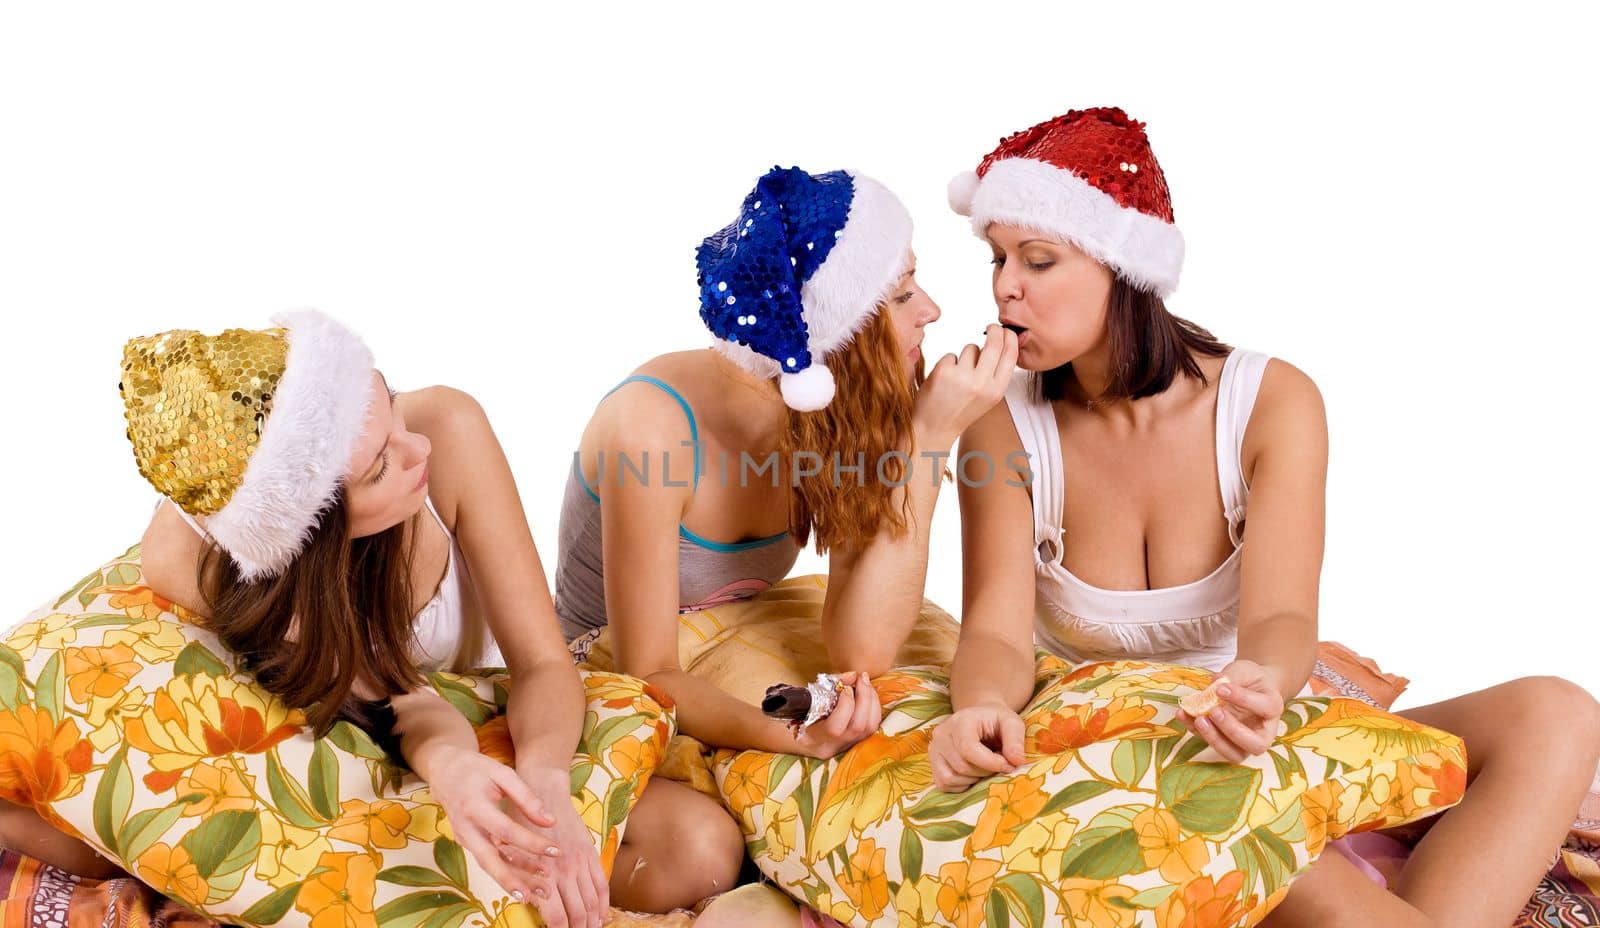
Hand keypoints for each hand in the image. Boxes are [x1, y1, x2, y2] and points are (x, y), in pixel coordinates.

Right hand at [423, 748, 557, 903]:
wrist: (445, 771)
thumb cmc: (477, 769)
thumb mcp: (503, 774)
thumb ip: (526, 797)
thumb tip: (550, 821)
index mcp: (474, 807)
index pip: (506, 831)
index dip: (531, 843)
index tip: (556, 850)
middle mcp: (466, 828)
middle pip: (490, 860)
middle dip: (515, 880)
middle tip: (541, 893)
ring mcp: (464, 838)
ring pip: (489, 866)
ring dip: (513, 881)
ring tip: (540, 893)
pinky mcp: (468, 843)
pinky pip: (488, 861)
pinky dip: (507, 872)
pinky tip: (527, 882)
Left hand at [509, 768, 608, 927]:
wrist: (542, 790)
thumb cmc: (519, 821)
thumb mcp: (510, 851)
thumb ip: (520, 878)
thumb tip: (530, 902)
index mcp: (543, 874)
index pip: (556, 915)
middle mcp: (564, 871)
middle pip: (578, 912)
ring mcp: (580, 862)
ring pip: (592, 901)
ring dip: (592, 921)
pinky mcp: (589, 852)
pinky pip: (601, 883)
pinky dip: (603, 902)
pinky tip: (602, 915)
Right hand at [791, 672, 882, 758]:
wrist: (804, 733)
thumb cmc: (804, 712)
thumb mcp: (811, 697)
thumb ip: (832, 684)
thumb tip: (853, 676)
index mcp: (812, 738)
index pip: (835, 728)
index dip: (845, 705)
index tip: (846, 687)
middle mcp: (831, 747)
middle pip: (857, 726)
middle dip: (864, 698)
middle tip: (861, 679)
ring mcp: (845, 747)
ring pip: (869, 728)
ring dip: (872, 701)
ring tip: (866, 684)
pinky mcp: (856, 743)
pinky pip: (872, 727)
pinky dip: (874, 708)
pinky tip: (869, 695)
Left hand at [912, 324, 1018, 449]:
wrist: (934, 429)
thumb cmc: (961, 410)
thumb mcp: (987, 397)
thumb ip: (996, 374)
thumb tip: (1003, 343)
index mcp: (996, 391)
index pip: (1011, 355)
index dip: (1010, 338)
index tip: (1007, 330)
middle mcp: (982, 384)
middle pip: (993, 344)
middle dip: (994, 330)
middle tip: (991, 327)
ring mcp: (962, 377)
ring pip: (971, 348)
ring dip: (965, 356)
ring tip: (957, 377)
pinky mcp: (943, 372)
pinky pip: (951, 356)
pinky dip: (947, 364)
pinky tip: (943, 382)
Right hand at [928, 705, 1025, 790]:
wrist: (980, 719)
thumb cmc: (996, 721)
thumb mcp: (1011, 723)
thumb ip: (1015, 740)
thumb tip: (1017, 761)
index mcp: (960, 721)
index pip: (968, 749)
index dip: (990, 763)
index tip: (1008, 766)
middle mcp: (941, 735)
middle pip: (962, 766)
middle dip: (986, 772)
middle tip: (999, 766)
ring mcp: (934, 750)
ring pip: (951, 778)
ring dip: (974, 779)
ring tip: (985, 767)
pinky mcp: (933, 765)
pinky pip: (945, 784)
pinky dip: (962, 784)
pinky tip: (973, 773)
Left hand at [1177, 660, 1286, 761]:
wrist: (1249, 687)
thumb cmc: (1251, 679)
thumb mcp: (1246, 670)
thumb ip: (1234, 675)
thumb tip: (1215, 682)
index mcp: (1273, 708)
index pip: (1265, 708)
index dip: (1243, 699)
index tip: (1220, 688)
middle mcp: (1263, 731)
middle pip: (1256, 745)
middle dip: (1233, 731)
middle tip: (1214, 712)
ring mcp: (1244, 742)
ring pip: (1234, 754)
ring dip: (1214, 739)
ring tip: (1198, 719)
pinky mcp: (1224, 742)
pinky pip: (1211, 744)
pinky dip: (1195, 732)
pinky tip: (1183, 715)